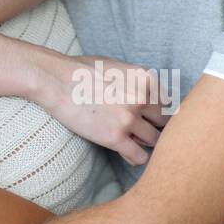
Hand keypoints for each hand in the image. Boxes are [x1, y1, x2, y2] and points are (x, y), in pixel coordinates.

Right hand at [33, 53, 171, 166]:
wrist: (55, 80)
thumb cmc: (80, 70)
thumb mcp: (116, 65)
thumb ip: (136, 80)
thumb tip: (147, 94)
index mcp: (144, 79)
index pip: (168, 103)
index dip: (159, 112)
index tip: (150, 118)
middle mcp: (141, 98)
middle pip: (165, 123)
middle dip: (156, 128)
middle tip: (144, 131)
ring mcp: (129, 118)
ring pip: (154, 140)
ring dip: (144, 143)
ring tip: (133, 142)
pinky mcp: (115, 137)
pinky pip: (139, 156)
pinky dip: (135, 157)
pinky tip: (126, 153)